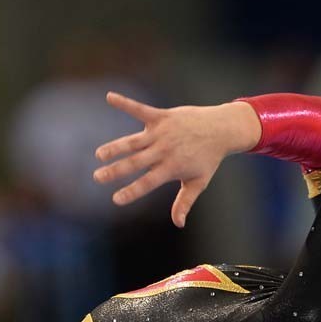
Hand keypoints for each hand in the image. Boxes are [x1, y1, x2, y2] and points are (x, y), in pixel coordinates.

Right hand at [93, 92, 259, 226]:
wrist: (222, 128)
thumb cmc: (208, 158)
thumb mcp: (198, 182)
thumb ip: (185, 202)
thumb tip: (179, 224)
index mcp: (171, 168)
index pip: (147, 183)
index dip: (131, 192)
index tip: (116, 199)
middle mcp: (164, 150)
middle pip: (135, 162)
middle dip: (115, 171)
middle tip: (97, 177)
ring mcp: (162, 132)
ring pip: (133, 141)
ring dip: (115, 147)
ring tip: (99, 155)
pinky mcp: (162, 116)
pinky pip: (140, 110)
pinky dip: (124, 103)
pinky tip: (109, 97)